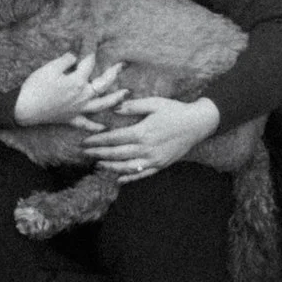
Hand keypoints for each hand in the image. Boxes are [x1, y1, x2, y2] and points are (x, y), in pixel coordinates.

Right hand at [12, 52, 125, 128]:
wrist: (24, 108)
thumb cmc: (36, 86)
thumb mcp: (50, 68)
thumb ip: (66, 60)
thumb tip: (76, 57)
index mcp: (77, 81)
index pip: (89, 63)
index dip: (92, 51)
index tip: (96, 41)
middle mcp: (82, 96)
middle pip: (103, 84)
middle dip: (114, 73)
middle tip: (122, 65)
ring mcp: (78, 109)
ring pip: (102, 104)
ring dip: (115, 99)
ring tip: (126, 94)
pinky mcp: (71, 118)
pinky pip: (86, 124)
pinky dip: (96, 126)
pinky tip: (105, 127)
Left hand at [83, 97, 221, 178]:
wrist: (197, 124)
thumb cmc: (174, 110)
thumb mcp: (153, 103)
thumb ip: (132, 106)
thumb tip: (113, 108)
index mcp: (142, 132)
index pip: (114, 138)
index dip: (98, 141)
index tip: (85, 141)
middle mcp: (146, 148)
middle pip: (117, 154)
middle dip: (98, 154)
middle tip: (84, 153)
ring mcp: (154, 159)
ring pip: (127, 167)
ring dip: (110, 167)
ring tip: (97, 165)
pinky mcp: (161, 165)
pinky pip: (142, 174)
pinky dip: (129, 177)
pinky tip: (118, 178)